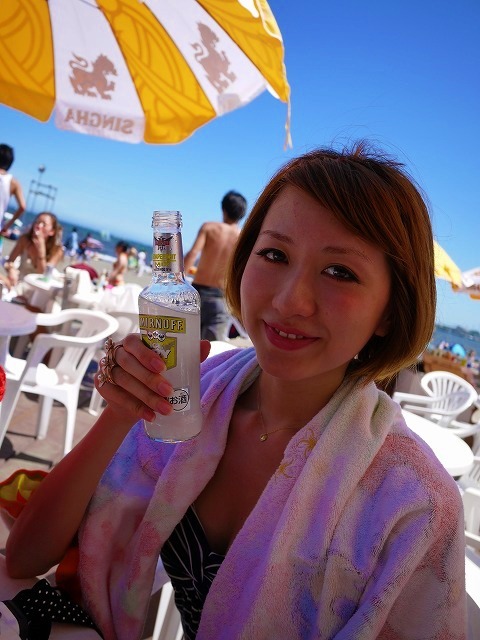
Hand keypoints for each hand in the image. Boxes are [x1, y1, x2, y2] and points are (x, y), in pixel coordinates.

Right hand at [94, 334, 210, 422]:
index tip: (162, 367)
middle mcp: (118, 353)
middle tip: (168, 392)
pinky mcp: (102, 386)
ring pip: (123, 381)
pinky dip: (134, 407)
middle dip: (149, 379)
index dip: (146, 354)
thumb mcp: (172, 367)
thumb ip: (187, 355)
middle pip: (128, 363)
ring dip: (145, 397)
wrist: (137, 403)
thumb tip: (206, 344)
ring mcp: (107, 369)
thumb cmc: (157, 377)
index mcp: (134, 342)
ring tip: (165, 409)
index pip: (135, 342)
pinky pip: (116, 397)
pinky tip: (149, 416)